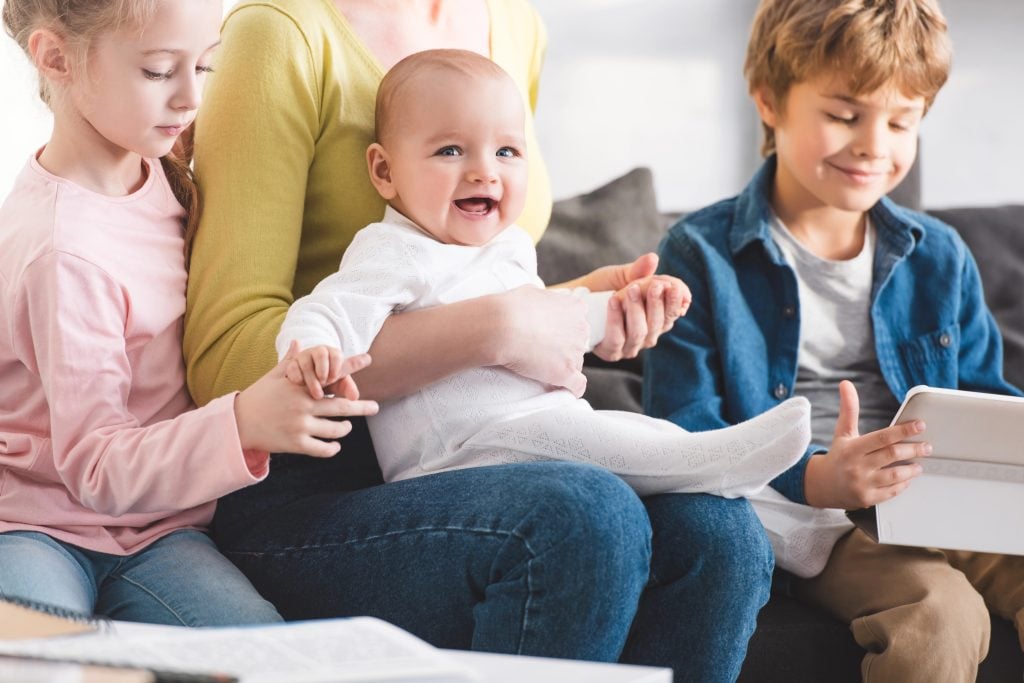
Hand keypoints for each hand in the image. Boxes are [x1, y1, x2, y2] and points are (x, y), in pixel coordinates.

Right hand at [235, 343, 377, 456]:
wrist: (237, 423)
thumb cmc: (258, 396)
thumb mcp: (273, 376)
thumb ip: (289, 361)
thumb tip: (296, 340)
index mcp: (300, 386)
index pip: (331, 375)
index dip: (351, 367)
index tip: (368, 359)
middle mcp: (303, 405)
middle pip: (343, 407)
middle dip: (362, 407)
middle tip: (375, 407)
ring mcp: (300, 426)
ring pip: (336, 430)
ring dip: (345, 428)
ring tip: (347, 426)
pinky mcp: (295, 444)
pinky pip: (323, 449)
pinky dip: (332, 448)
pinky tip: (335, 445)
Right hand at [496, 285, 588, 396]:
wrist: (501, 327)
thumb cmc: (511, 307)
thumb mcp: (533, 291)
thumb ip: (547, 299)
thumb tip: (543, 302)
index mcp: (575, 308)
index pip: (578, 322)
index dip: (564, 331)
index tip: (550, 336)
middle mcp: (581, 328)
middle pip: (579, 343)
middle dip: (564, 349)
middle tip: (544, 352)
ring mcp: (575, 351)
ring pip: (577, 363)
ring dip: (564, 367)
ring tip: (542, 369)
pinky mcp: (566, 372)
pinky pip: (578, 385)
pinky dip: (571, 389)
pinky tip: (562, 389)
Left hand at [591, 254, 691, 360]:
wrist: (574, 300)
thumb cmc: (602, 288)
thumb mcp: (621, 276)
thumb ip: (638, 271)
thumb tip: (653, 258)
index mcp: (656, 318)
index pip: (673, 312)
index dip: (675, 301)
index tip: (673, 286)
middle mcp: (647, 335)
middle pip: (660, 323)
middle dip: (657, 303)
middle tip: (654, 285)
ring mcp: (630, 346)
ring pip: (641, 332)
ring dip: (637, 310)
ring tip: (630, 289)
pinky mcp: (611, 351)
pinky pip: (617, 338)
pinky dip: (616, 319)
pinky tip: (613, 302)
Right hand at [804, 380, 931, 508]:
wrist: (823, 485)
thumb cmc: (838, 456)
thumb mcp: (842, 432)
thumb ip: (849, 408)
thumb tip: (846, 384)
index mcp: (852, 448)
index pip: (882, 437)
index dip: (903, 430)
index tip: (920, 424)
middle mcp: (857, 466)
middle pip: (892, 455)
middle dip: (914, 449)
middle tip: (927, 446)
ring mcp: (862, 484)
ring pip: (895, 475)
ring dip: (912, 469)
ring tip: (919, 464)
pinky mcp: (867, 499)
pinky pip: (892, 491)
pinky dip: (903, 484)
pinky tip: (908, 478)